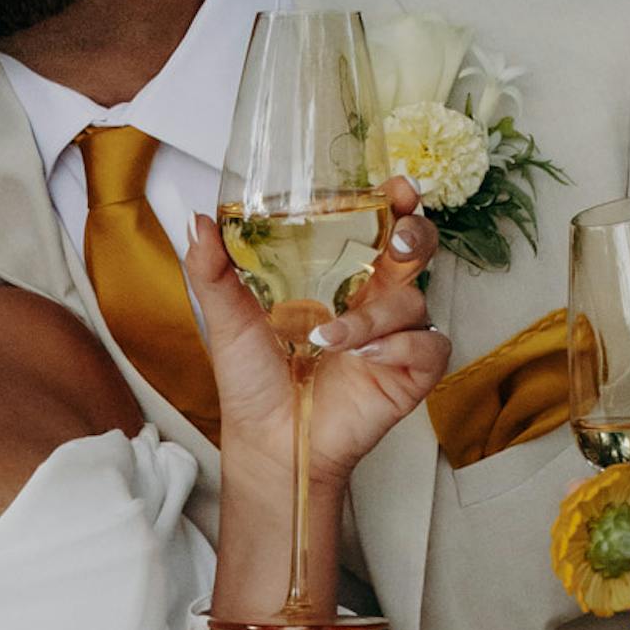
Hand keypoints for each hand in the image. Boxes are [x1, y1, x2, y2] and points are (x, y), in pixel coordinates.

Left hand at [178, 191, 446, 498]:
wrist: (268, 442)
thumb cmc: (254, 382)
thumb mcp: (227, 320)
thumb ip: (213, 270)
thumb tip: (199, 221)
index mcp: (341, 276)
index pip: (380, 226)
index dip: (396, 202)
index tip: (396, 187)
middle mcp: (373, 300)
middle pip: (417, 249)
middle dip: (415, 234)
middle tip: (398, 241)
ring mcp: (395, 336)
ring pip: (415, 301)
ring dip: (375, 317)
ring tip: (330, 339)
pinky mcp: (410, 373)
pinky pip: (429, 345)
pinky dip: (399, 348)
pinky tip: (365, 359)